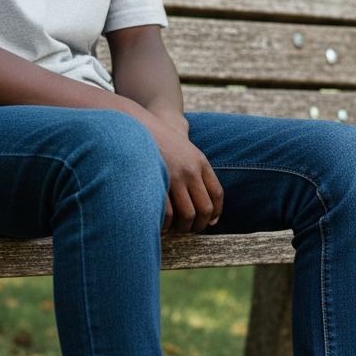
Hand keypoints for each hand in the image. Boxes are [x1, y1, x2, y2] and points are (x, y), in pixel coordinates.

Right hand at [143, 112, 223, 235]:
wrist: (139, 126)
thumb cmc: (161, 143)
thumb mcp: (184, 151)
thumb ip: (196, 172)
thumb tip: (205, 203)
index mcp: (200, 163)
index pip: (216, 194)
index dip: (215, 212)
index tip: (209, 222)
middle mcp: (191, 171)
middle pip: (204, 208)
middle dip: (199, 224)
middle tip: (191, 229)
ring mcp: (174, 177)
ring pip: (188, 214)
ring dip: (183, 228)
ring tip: (175, 230)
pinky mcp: (157, 183)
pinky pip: (168, 213)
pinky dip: (166, 224)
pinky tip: (162, 226)